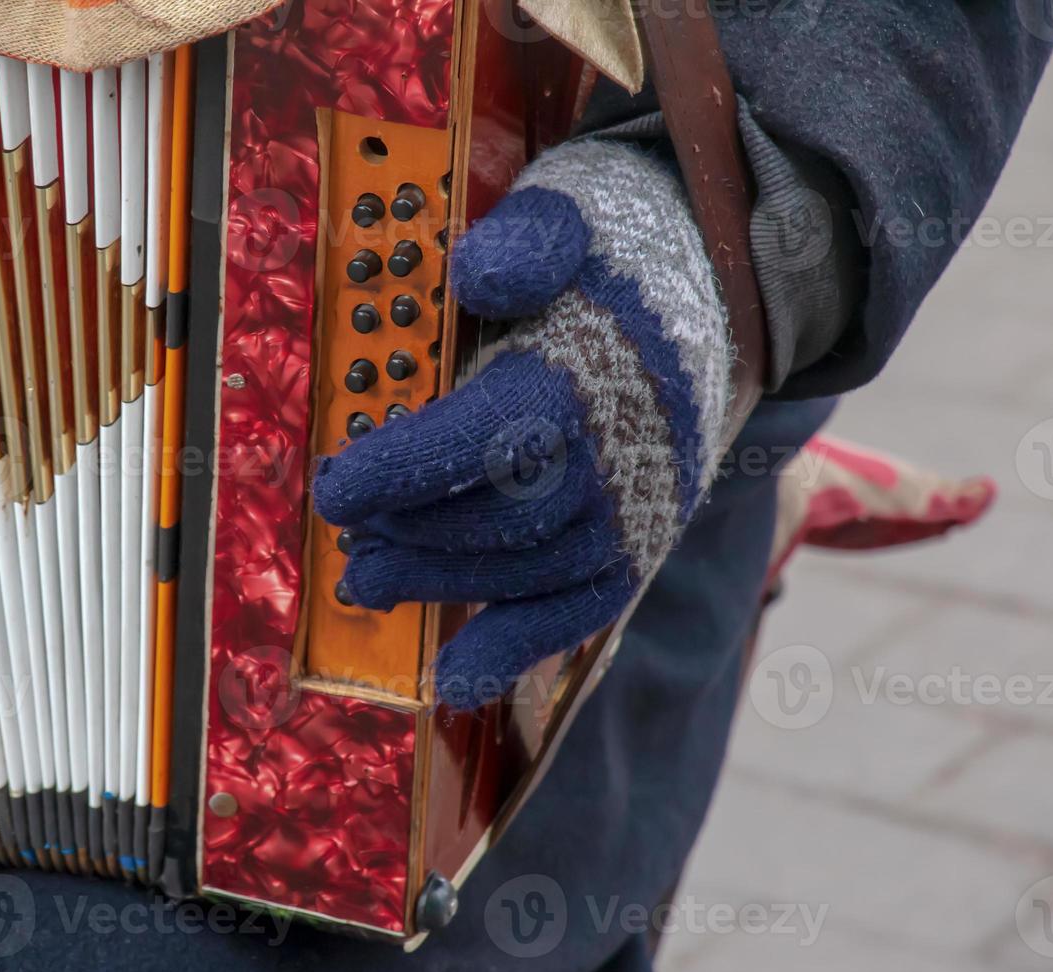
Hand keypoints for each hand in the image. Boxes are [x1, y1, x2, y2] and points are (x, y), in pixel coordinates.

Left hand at [312, 139, 731, 709]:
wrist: (716, 288)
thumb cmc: (614, 250)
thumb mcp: (568, 212)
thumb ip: (527, 241)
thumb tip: (480, 270)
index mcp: (596, 372)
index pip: (496, 434)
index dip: (410, 466)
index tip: (336, 484)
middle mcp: (626, 455)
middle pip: (506, 518)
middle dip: (412, 532)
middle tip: (345, 533)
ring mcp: (640, 508)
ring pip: (532, 572)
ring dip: (442, 584)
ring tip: (366, 580)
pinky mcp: (641, 541)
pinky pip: (583, 609)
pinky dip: (519, 646)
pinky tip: (455, 679)